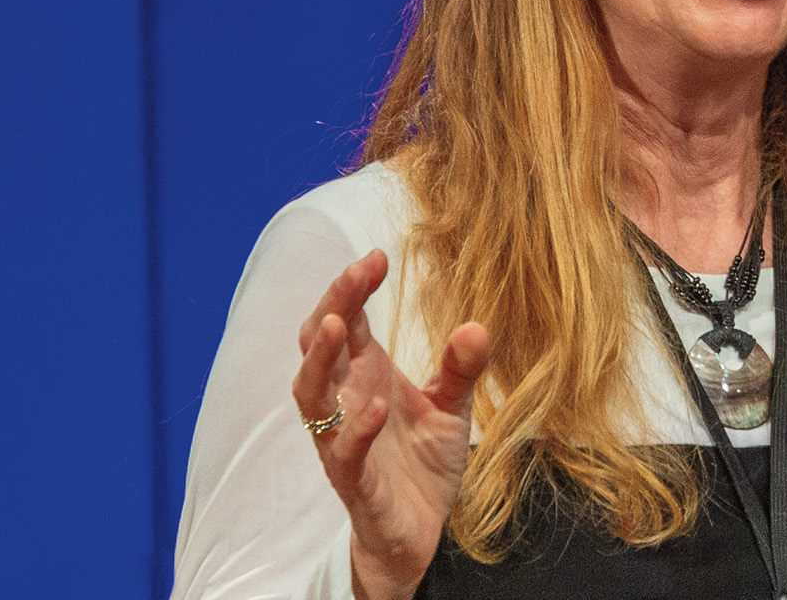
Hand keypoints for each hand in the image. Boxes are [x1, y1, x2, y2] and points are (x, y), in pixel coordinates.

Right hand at [292, 249, 489, 599]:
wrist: (419, 531)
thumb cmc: (423, 463)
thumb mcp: (451, 406)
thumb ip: (461, 367)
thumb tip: (476, 325)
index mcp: (364, 374)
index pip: (345, 319)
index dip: (352, 287)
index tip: (377, 256)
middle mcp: (344, 400)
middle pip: (318, 343)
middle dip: (333, 304)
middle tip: (358, 272)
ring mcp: (341, 439)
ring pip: (310, 394)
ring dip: (320, 358)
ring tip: (337, 324)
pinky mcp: (353, 480)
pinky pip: (343, 452)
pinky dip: (356, 428)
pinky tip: (377, 406)